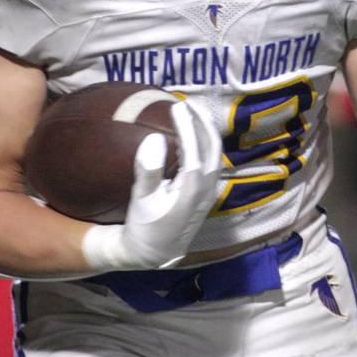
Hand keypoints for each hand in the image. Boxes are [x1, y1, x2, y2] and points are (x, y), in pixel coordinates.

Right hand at [117, 100, 222, 267]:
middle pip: (212, 145)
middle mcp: (207, 187)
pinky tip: (193, 135)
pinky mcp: (207, 192)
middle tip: (187, 103)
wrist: (155, 253)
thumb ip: (148, 170)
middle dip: (202, 121)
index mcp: (193, 188)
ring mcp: (210, 190)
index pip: (194, 148)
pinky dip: (204, 143)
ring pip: (215, 152)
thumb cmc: (145, 226)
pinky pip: (211, 159)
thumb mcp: (142, 200)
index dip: (186, 125)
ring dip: (205, 130)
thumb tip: (154, 139)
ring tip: (191, 113)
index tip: (176, 106)